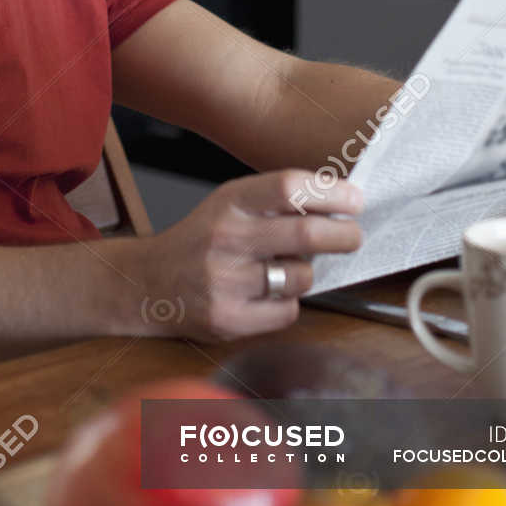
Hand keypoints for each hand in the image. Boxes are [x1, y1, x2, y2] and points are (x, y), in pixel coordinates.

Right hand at [125, 169, 362, 342]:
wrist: (149, 282)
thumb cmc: (203, 238)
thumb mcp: (230, 203)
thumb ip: (276, 200)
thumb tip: (341, 201)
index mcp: (230, 201)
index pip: (289, 187)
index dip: (330, 193)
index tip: (355, 200)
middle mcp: (227, 238)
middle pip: (305, 235)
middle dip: (343, 236)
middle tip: (353, 236)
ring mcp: (227, 281)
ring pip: (301, 277)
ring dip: (307, 273)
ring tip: (288, 269)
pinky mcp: (229, 318)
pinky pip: (287, 311)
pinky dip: (287, 302)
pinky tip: (266, 294)